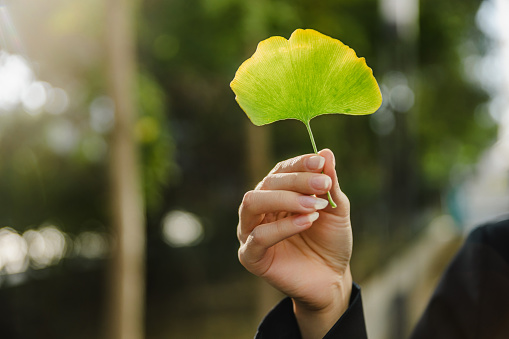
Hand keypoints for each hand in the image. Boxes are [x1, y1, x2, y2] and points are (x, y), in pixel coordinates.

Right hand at [237, 149, 352, 338]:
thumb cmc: (330, 241)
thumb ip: (329, 183)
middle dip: (296, 181)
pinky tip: (306, 222)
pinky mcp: (250, 255)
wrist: (332, 277)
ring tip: (314, 206)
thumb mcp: (336, 209)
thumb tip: (325, 152)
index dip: (298, 164)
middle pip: (267, 183)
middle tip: (323, 186)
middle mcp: (260, 208)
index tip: (319, 162)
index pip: (280, 170)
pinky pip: (258, 236)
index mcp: (277, 193)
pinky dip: (282, 226)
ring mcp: (251, 231)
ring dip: (285, 199)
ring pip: (253, 203)